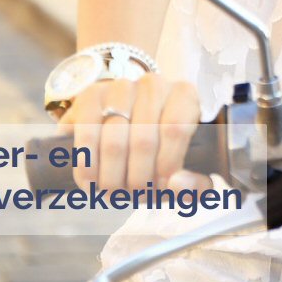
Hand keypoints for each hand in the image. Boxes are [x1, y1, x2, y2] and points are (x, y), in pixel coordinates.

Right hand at [58, 74, 209, 191]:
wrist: (125, 137)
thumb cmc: (162, 157)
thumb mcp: (187, 175)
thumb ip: (195, 186)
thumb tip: (176, 184)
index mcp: (185, 96)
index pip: (175, 129)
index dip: (166, 164)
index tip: (161, 187)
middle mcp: (153, 85)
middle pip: (143, 140)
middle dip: (137, 179)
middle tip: (134, 196)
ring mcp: (120, 87)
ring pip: (114, 142)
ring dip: (111, 177)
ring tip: (113, 193)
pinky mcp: (91, 95)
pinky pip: (87, 133)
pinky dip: (87, 163)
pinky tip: (91, 180)